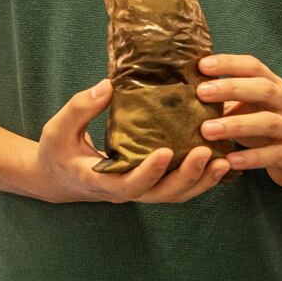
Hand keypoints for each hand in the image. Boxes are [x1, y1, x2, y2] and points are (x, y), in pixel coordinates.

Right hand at [32, 80, 228, 203]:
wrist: (59, 177)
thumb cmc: (58, 150)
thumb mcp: (58, 128)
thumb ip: (81, 108)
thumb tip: (108, 85)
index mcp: (99, 180)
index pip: (128, 185)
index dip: (148, 172)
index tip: (166, 152)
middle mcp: (123, 192)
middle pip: (160, 195)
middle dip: (186, 176)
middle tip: (206, 152)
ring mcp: (140, 191)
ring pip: (175, 195)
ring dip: (200, 181)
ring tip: (223, 160)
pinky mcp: (151, 185)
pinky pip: (179, 188)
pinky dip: (201, 179)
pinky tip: (220, 160)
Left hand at [197, 54, 281, 187]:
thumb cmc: (265, 128)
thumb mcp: (250, 108)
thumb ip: (227, 99)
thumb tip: (184, 91)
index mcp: (274, 86)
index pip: (254, 67)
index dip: (230, 64)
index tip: (202, 65)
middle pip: (264, 89)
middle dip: (232, 88)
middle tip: (201, 92)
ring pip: (268, 122)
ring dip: (236, 124)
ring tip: (207, 130)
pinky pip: (272, 155)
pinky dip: (250, 157)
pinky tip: (228, 160)